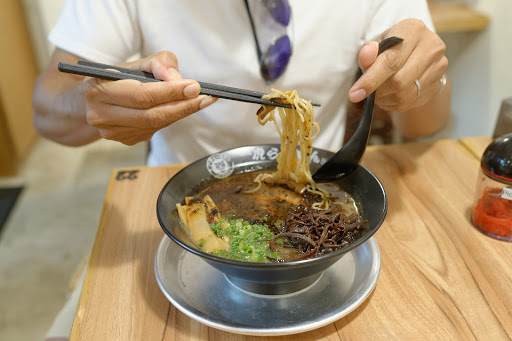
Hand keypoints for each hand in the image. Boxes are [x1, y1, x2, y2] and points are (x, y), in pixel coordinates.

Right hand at [83, 51, 216, 144]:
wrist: (93, 101)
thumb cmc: (117, 78)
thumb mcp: (134, 63)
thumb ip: (158, 63)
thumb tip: (175, 78)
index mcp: (98, 89)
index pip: (142, 95)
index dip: (170, 92)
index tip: (194, 86)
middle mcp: (101, 115)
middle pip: (151, 115)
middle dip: (183, 106)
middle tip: (205, 98)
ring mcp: (112, 133)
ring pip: (155, 125)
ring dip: (181, 113)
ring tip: (200, 101)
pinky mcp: (125, 140)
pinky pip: (154, 130)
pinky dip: (170, 119)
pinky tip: (180, 109)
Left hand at [348, 19, 447, 112]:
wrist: (416, 54)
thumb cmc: (392, 47)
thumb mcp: (377, 44)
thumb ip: (368, 52)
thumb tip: (366, 56)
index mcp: (414, 30)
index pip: (391, 60)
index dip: (371, 79)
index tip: (355, 94)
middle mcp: (432, 47)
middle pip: (399, 81)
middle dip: (378, 91)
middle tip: (366, 93)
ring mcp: (438, 67)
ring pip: (405, 95)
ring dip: (385, 99)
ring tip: (378, 92)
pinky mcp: (438, 84)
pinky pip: (410, 102)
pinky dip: (393, 103)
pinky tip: (389, 95)